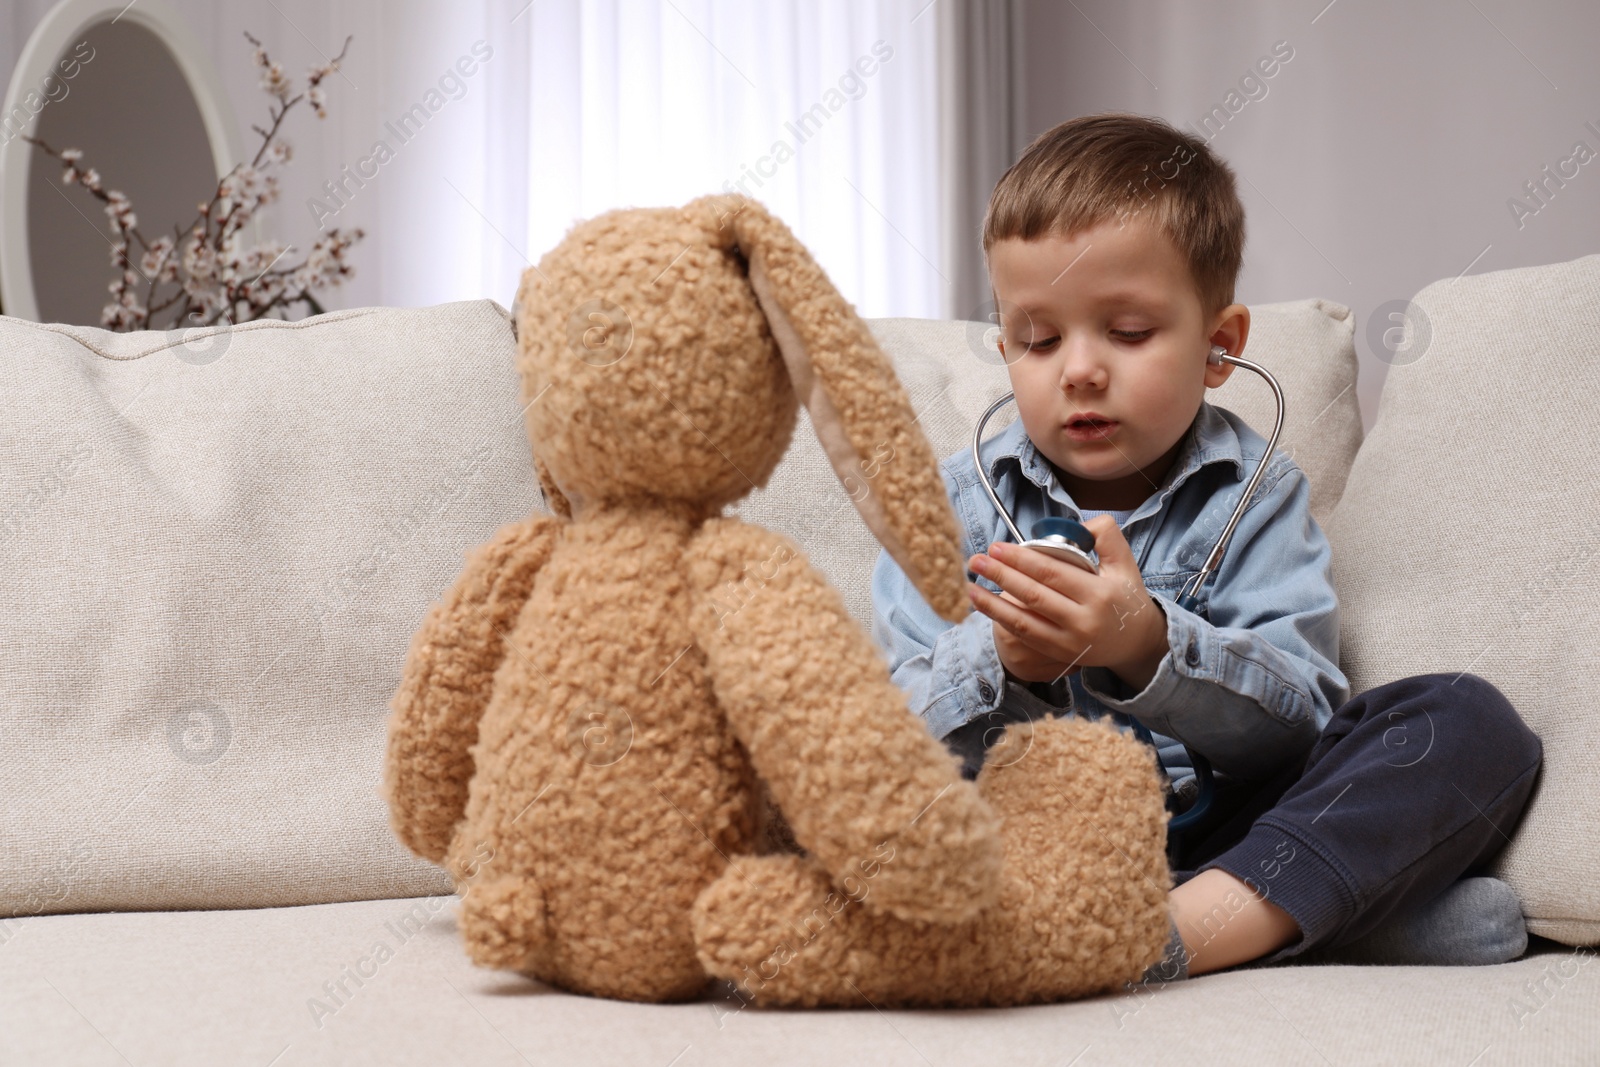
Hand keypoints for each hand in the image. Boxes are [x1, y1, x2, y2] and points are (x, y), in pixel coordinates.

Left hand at [967, 516, 1169, 691]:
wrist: (1137, 642)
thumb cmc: (1126, 596)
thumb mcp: (1124, 562)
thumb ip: (1105, 535)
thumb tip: (1076, 525)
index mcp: (1100, 594)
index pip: (1052, 573)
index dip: (1021, 560)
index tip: (998, 547)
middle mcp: (1084, 621)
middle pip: (1033, 596)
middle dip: (1001, 576)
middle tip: (977, 560)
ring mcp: (1071, 642)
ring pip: (1024, 621)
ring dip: (993, 603)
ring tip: (971, 585)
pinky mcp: (1060, 654)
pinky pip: (1026, 636)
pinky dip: (1002, 620)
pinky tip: (984, 606)